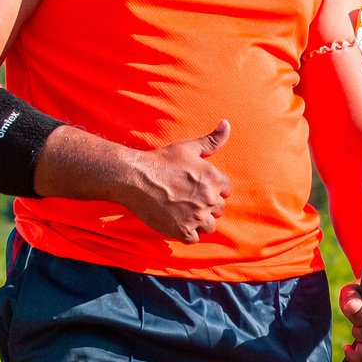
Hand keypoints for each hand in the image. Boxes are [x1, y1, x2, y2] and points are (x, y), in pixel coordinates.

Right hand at [123, 119, 232, 240]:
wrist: (135, 177)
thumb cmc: (161, 160)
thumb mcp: (188, 147)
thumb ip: (212, 140)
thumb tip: (226, 123)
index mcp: (214, 179)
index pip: (226, 190)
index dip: (213, 189)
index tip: (198, 187)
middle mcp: (209, 199)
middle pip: (218, 209)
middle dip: (206, 205)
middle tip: (187, 199)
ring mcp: (196, 216)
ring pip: (208, 226)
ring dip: (199, 221)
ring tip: (183, 212)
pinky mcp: (182, 230)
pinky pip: (194, 238)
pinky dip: (187, 233)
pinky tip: (176, 221)